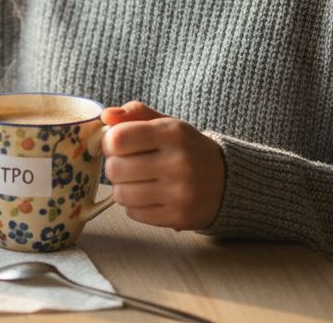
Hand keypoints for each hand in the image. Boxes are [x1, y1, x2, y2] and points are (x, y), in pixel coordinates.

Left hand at [100, 101, 225, 230]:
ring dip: (122, 188)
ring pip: (121, 194)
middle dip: (115, 166)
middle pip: (115, 169)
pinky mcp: (179, 216)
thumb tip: (106, 115)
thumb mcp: (167, 124)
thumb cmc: (186, 149)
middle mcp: (178, 162)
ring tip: (137, 181)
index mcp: (173, 133)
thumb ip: (135, 114)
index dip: (109, 142)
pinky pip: (133, 213)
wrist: (226, 181)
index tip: (117, 144)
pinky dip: (134, 205)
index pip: (118, 139)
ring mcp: (180, 192)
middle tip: (127, 164)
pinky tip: (148, 196)